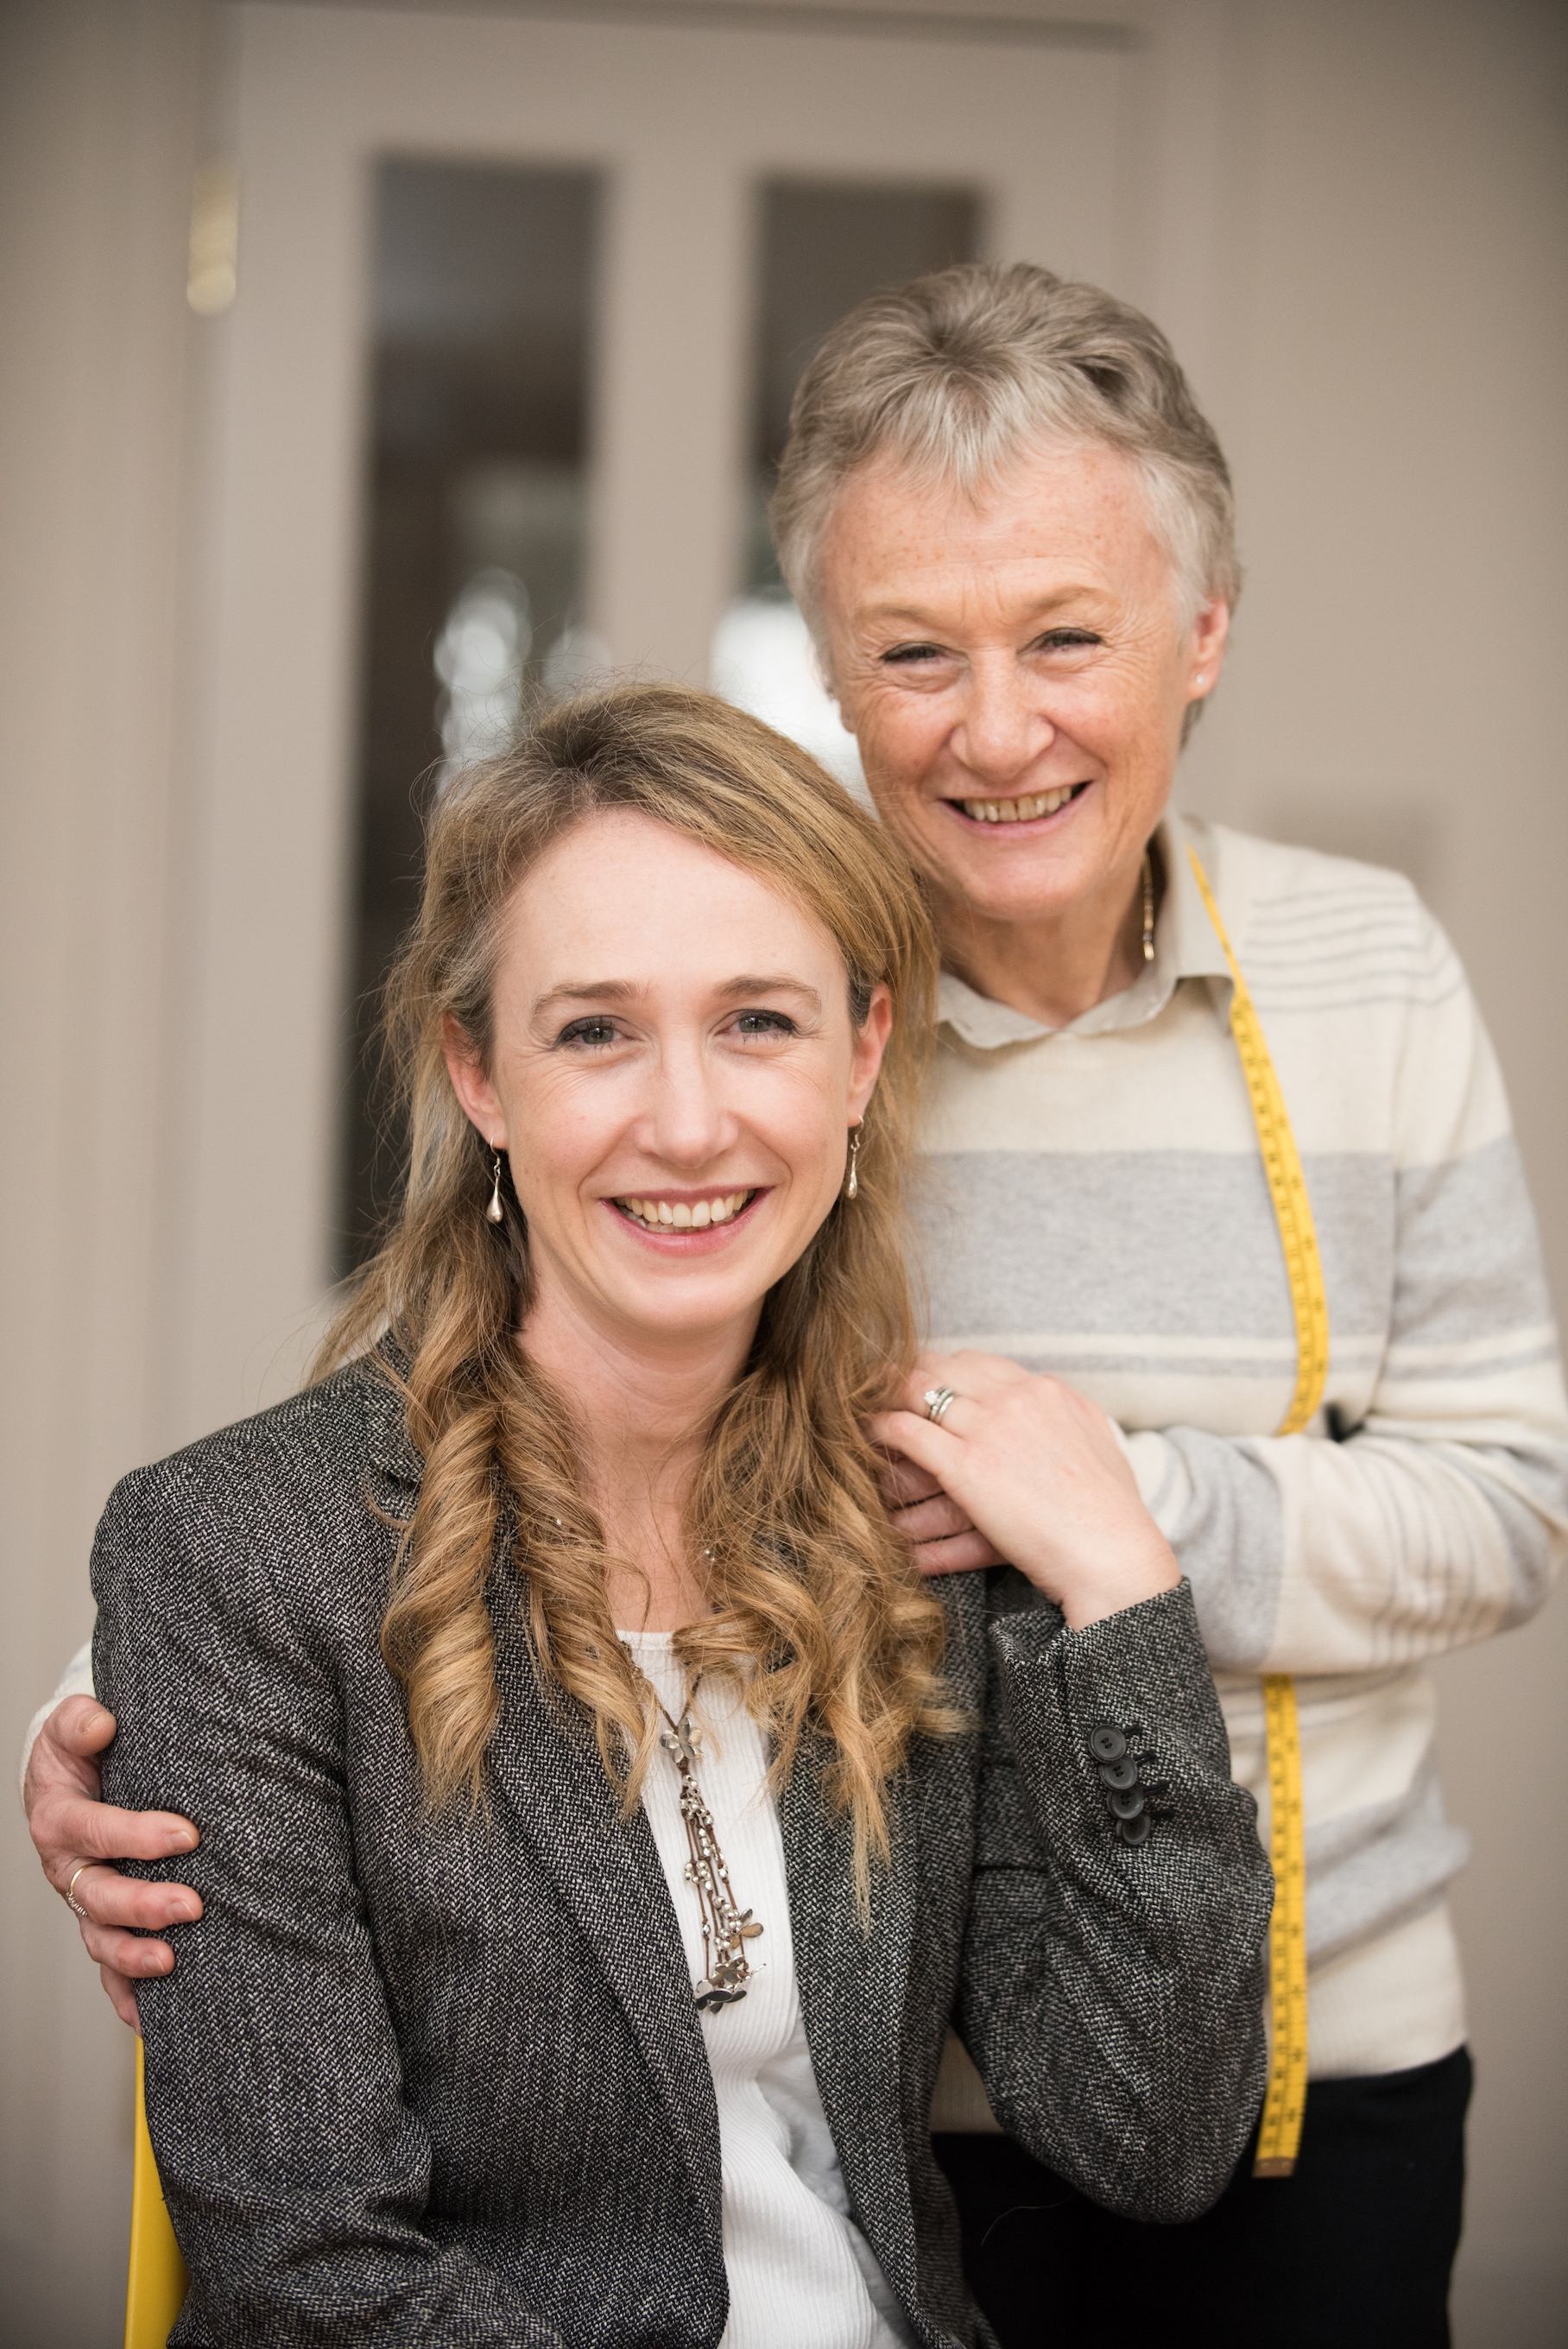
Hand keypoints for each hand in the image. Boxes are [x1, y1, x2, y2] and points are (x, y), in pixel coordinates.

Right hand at [25, 1696, 200, 2028]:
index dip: (137, 1836)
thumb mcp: (70, 1725)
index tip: (186, 1835)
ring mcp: (85, 1901)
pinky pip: (110, 1969)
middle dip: (143, 1906)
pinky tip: (152, 2020)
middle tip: (191, 1906)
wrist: (72, 1771)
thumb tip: (100, 1724)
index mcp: (60, 1818)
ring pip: (101, 1939)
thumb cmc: (78, 1748)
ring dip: (135, 1956)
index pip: (96, 1830)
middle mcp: (69, 1868)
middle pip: (99, 1896)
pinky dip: (127, 1995)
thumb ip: (80, 1720)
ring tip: (173, 1962)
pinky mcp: (103, 1922)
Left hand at [867, 1351, 1179, 1627]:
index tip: (928, 1383)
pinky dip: (880, 1428)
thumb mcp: (1098, 1447)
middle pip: (944, 1366)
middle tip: (881, 1387)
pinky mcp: (966, 1465)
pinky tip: (866, 1434)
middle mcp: (1017, 1398)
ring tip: (862, 1404)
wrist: (1112, 1551)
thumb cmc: (1111, 1515)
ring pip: (918, 1390)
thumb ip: (1070, 1422)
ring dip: (886, 1397)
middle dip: (910, 1375)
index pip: (981, 1363)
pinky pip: (907, 1431)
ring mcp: (990, 1427)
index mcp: (1049, 1391)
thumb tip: (1062, 1414)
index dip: (946, 1371)